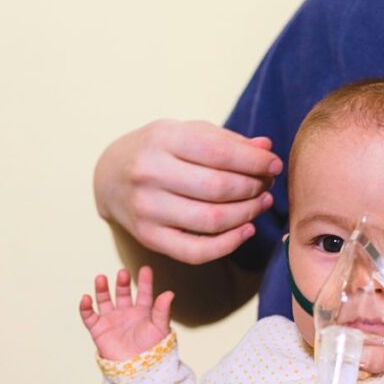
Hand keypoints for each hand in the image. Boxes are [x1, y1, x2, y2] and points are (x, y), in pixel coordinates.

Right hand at [79, 266, 173, 360]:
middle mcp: (127, 313)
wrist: (137, 369)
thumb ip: (162, 310)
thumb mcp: (159, 328)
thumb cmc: (152, 349)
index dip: (145, 281)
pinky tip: (86, 298)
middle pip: (123, 293)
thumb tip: (170, 293)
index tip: (146, 269)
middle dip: (122, 282)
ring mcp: (112, 320)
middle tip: (123, 273)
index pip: (144, 293)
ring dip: (102, 289)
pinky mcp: (99, 330)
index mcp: (143, 312)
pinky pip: (89, 316)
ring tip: (101, 278)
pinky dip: (85, 307)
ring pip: (105, 300)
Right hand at [93, 119, 282, 264]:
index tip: (274, 164)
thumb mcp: (187, 133)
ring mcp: (147, 209)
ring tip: (261, 203)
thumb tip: (266, 149)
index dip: (255, 161)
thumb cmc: (158, 150)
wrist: (109, 176)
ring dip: (247, 214)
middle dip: (254, 187)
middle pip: (219, 188)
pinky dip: (228, 244)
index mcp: (162, 139)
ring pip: (212, 220)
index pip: (220, 153)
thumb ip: (227, 141)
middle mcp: (150, 173)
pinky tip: (246, 229)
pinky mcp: (149, 237)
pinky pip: (197, 251)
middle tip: (267, 184)